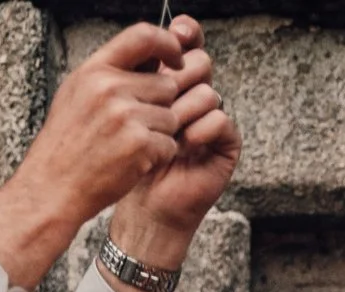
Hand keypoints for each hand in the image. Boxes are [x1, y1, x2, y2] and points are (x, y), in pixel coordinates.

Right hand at [0, 23, 187, 288]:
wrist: (54, 186)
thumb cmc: (67, 144)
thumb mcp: (78, 94)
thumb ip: (111, 74)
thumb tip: (152, 58)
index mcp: (94, 70)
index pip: (143, 35)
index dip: (169, 45)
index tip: (178, 60)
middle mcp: (109, 87)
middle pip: (167, 84)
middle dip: (161, 106)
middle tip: (136, 127)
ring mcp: (126, 115)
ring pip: (172, 117)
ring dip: (160, 134)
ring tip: (129, 146)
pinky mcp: (140, 144)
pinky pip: (171, 144)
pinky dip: (159, 156)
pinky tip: (133, 162)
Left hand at [110, 15, 240, 264]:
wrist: (142, 205)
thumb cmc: (126, 160)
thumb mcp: (119, 110)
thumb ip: (131, 74)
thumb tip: (142, 37)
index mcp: (168, 81)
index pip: (185, 44)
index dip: (185, 33)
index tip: (177, 32)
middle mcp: (192, 97)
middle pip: (200, 62)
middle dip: (178, 76)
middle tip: (161, 95)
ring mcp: (210, 120)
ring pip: (208, 92)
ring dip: (184, 110)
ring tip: (167, 131)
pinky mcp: (225, 145)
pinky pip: (221, 120)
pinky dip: (201, 129)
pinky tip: (184, 144)